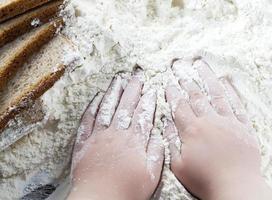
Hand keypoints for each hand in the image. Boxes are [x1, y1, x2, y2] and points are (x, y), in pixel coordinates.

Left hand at [68, 74, 163, 199]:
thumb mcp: (151, 174)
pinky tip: (96, 98)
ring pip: (107, 107)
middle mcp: (116, 133)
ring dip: (113, 92)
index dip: (148, 99)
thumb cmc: (127, 190)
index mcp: (134, 141)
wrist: (98, 199)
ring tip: (118, 79)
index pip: (143, 114)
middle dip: (133, 88)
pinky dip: (92, 107)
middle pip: (126, 105)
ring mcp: (99, 136)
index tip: (152, 88)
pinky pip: (88, 120)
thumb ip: (156, 151)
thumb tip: (157, 133)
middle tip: (137, 74)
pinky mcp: (84, 142)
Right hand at [164, 59, 271, 199]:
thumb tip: (167, 123)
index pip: (179, 105)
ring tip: (200, 64)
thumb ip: (172, 142)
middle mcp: (210, 121)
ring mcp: (229, 122)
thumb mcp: (179, 165)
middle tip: (179, 65)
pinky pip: (237, 105)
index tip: (168, 81)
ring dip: (207, 78)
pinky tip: (226, 82)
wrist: (236, 186)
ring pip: (216, 94)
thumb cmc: (205, 180)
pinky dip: (231, 92)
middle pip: (196, 95)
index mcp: (192, 130)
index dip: (172, 92)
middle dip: (185, 79)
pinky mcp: (244, 127)